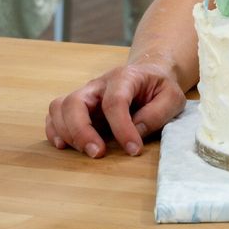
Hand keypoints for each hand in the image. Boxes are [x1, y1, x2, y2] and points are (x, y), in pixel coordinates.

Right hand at [45, 61, 185, 157]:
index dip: (122, 128)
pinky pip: (55, 116)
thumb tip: (136, 132)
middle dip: (82, 131)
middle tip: (98, 154)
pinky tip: (66, 146)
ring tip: (87, 151)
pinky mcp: (77, 107)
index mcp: (124, 77)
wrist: (149, 75)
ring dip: (67, 133)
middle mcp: (98, 84)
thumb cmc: (160, 87)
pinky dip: (55, 132)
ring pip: (59, 108)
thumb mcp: (173, 97)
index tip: (133, 149)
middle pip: (75, 102)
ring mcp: (85, 95)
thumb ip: (158, 113)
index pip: (115, 101)